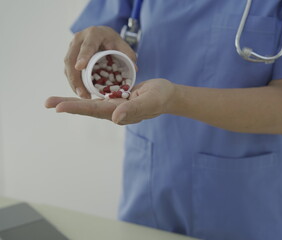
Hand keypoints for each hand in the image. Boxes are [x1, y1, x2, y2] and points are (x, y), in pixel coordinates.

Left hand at [45, 79, 176, 124]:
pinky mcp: (116, 99)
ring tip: (53, 101)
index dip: (77, 108)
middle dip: (67, 105)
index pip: (95, 110)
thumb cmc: (162, 97)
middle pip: (87, 108)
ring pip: (89, 104)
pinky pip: (97, 99)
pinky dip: (83, 97)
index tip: (58, 107)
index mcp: (120, 112)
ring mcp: (115, 106)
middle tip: (46, 103)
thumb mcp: (151, 101)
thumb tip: (115, 117)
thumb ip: (134, 109)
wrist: (168, 96)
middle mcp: (114, 111)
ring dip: (71, 102)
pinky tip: (75, 95)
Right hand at [64, 26, 136, 98]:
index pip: (87, 46)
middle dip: (75, 78)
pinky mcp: (70, 56)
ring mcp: (72, 47)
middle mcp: (79, 39)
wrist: (103, 35)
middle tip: (82, 93)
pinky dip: (73, 81)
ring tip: (82, 95)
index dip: (83, 57)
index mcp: (94, 34)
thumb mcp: (123, 46)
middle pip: (71, 58)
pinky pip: (68, 70)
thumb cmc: (113, 41)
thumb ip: (129, 56)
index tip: (79, 67)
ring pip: (67, 65)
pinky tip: (80, 92)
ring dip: (73, 82)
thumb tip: (135, 69)